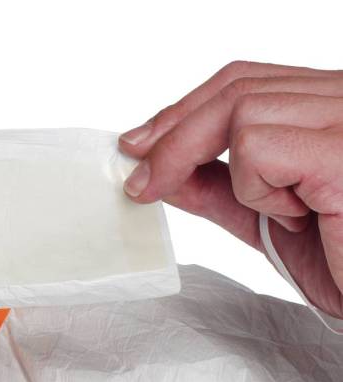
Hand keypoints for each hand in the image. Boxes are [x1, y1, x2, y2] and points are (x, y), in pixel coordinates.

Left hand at [118, 60, 342, 318]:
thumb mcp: (267, 220)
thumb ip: (220, 190)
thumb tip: (160, 173)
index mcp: (328, 107)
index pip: (245, 82)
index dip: (185, 111)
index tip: (139, 148)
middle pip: (236, 89)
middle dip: (174, 139)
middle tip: (141, 184)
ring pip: (242, 113)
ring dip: (235, 176)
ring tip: (278, 213)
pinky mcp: (340, 150)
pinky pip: (259, 148)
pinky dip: (258, 189)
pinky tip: (296, 216)